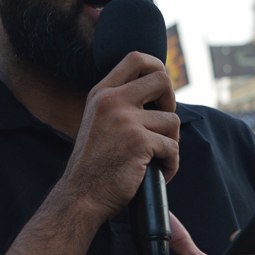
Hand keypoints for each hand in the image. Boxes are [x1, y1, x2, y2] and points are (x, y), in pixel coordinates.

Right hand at [59, 51, 179, 222]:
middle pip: (162, 80)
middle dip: (171, 103)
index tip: (161, 90)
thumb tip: (160, 91)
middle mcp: (112, 101)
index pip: (136, 58)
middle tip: (163, 125)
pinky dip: (171, 164)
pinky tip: (159, 173)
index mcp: (101, 93)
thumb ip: (120, 102)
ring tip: (156, 158)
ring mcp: (125, 120)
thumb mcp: (98, 121)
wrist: (81, 196)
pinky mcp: (139, 142)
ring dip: (171, 142)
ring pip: (172, 120)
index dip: (157, 67)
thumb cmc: (94, 164)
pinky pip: (172, 148)